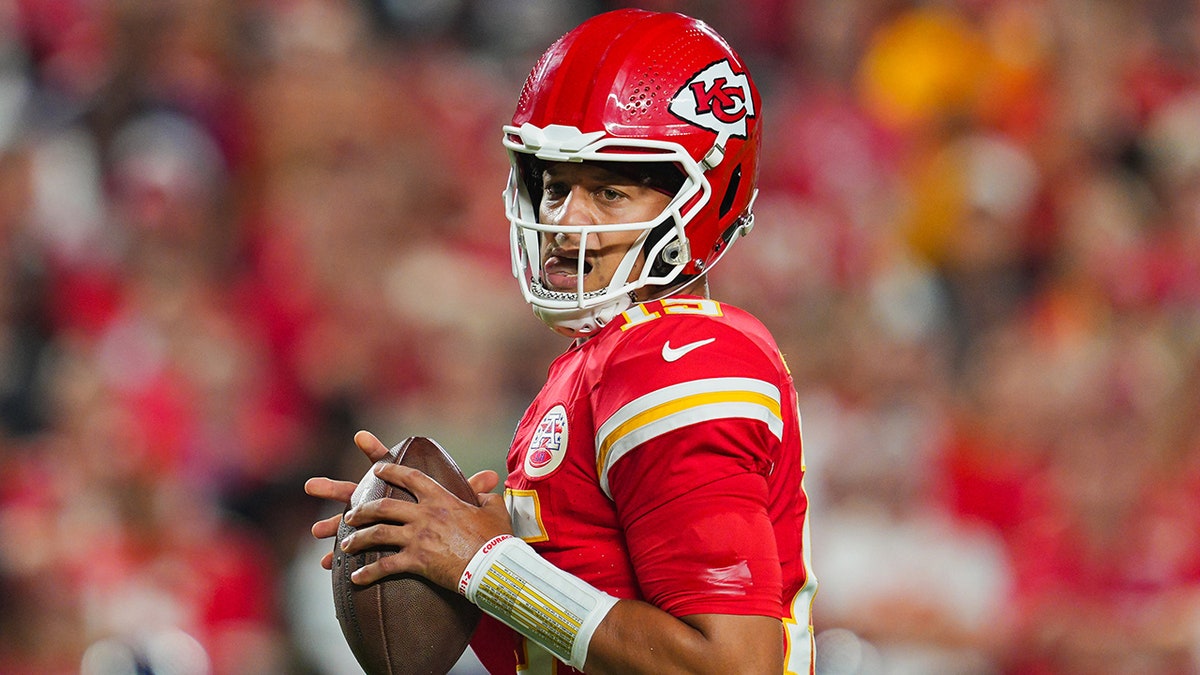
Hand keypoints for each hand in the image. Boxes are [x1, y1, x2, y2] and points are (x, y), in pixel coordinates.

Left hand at [338, 458, 509, 589]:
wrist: (493, 565)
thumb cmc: (496, 539)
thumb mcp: (495, 510)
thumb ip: (486, 496)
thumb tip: (486, 489)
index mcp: (441, 499)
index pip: (412, 477)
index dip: (392, 470)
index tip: (377, 467)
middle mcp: (424, 514)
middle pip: (384, 506)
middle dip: (362, 509)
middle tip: (350, 515)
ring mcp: (418, 537)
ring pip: (378, 534)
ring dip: (358, 539)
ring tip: (345, 545)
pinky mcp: (416, 561)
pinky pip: (385, 566)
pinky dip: (368, 573)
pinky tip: (356, 579)